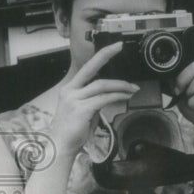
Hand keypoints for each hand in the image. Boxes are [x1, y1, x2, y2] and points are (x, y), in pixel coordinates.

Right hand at [50, 43, 139, 157]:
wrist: (61, 146)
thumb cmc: (74, 129)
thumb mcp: (83, 109)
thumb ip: (94, 99)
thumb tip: (111, 94)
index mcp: (70, 89)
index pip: (86, 68)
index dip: (101, 56)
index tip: (114, 47)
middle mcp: (70, 91)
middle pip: (91, 68)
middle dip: (106, 55)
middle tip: (120, 47)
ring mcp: (74, 100)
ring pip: (102, 85)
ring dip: (120, 85)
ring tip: (133, 88)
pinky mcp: (81, 110)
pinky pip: (104, 99)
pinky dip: (117, 96)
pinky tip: (126, 97)